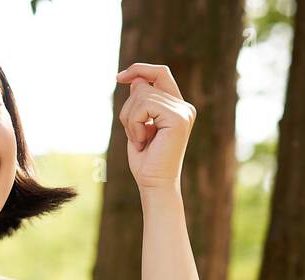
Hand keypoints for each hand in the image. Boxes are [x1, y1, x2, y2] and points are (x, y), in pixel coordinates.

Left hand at [115, 63, 196, 191]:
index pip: (160, 73)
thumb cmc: (146, 161)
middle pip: (144, 85)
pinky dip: (134, 123)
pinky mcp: (178, 118)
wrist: (154, 185)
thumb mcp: (138, 125)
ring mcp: (183, 112)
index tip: (119, 78)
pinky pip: (144, 105)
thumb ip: (140, 102)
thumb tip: (136, 79)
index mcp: (177, 107)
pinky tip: (141, 141)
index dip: (139, 69)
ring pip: (142, 94)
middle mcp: (184, 107)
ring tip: (139, 140)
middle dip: (129, 109)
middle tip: (135, 136)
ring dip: (130, 119)